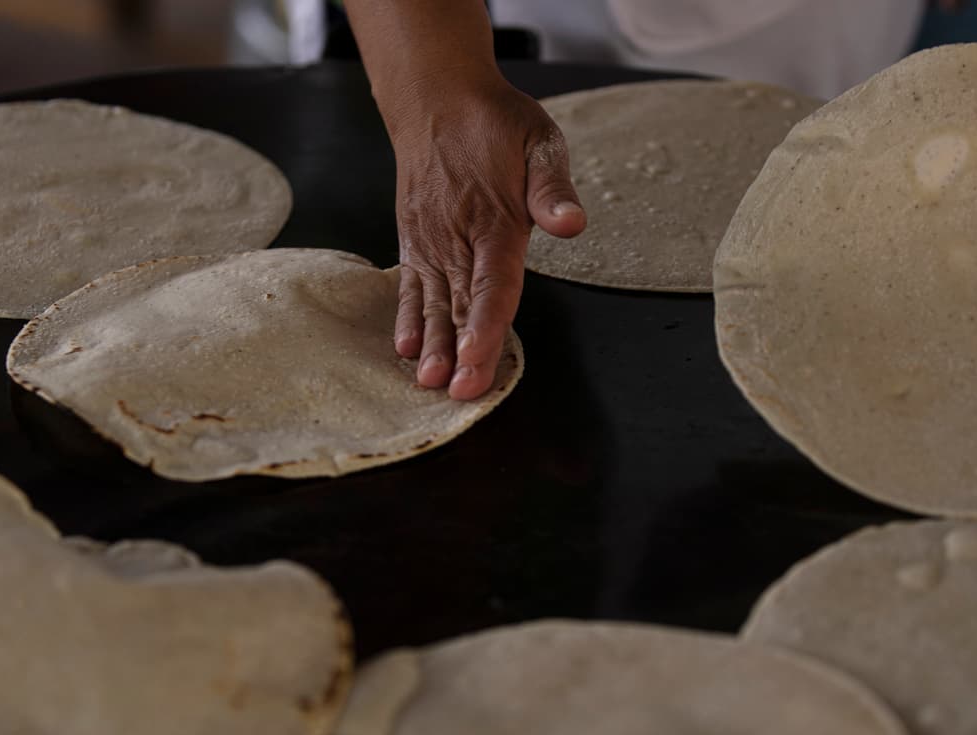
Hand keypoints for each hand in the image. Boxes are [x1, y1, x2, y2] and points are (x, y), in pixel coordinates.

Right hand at [387, 74, 585, 399]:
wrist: (436, 101)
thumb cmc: (494, 124)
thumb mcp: (539, 141)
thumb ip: (552, 188)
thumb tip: (570, 223)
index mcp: (494, 219)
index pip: (492, 282)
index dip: (486, 322)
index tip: (478, 355)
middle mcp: (457, 237)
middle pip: (460, 304)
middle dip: (460, 352)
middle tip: (460, 393)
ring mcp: (430, 242)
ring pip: (432, 302)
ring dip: (432, 345)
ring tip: (429, 381)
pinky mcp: (414, 242)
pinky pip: (409, 287)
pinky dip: (407, 318)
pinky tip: (406, 349)